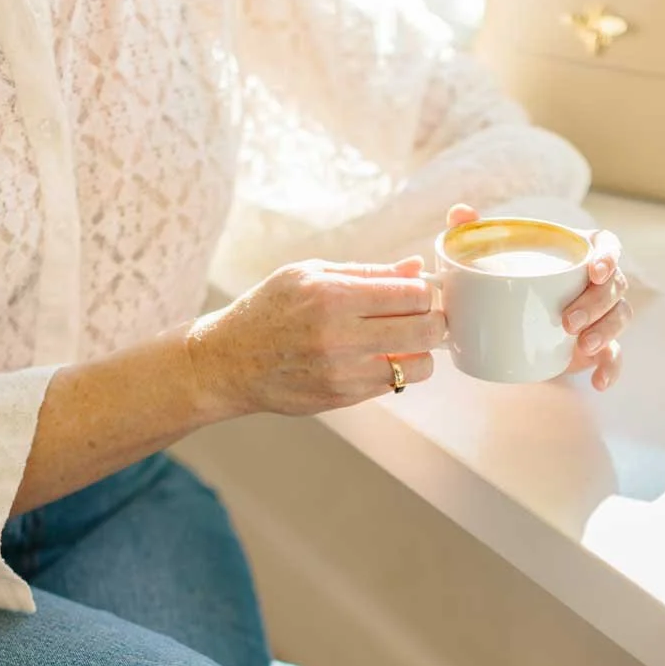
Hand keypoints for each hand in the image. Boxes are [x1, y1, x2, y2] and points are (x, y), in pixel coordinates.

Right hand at [188, 257, 446, 419]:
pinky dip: (396, 371)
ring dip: (420, 353)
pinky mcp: (343, 398)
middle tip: (424, 317)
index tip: (416, 293)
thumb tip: (416, 267)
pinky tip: (377, 357)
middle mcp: (340, 337)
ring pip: (417, 366)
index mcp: (332, 296)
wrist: (230, 362)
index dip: (423, 292)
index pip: (411, 295)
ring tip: (402, 341)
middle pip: (425, 331)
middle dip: (434, 322)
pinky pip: (393, 385)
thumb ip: (367, 272)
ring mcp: (343, 373)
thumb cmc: (270, 309)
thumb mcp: (309, 274)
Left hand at [447, 204, 630, 392]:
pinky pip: (615, 356)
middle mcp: (597, 282)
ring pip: (620, 316)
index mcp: (579, 253)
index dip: (608, 257)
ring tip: (581, 346)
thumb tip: (460, 212)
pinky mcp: (599, 345)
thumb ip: (473, 232)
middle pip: (615, 285)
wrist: (503, 327)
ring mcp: (600, 314)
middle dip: (596, 303)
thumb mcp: (486, 258)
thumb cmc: (503, 281)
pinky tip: (598, 382)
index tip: (594, 271)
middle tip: (566, 321)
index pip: (608, 246)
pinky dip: (611, 369)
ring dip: (606, 331)